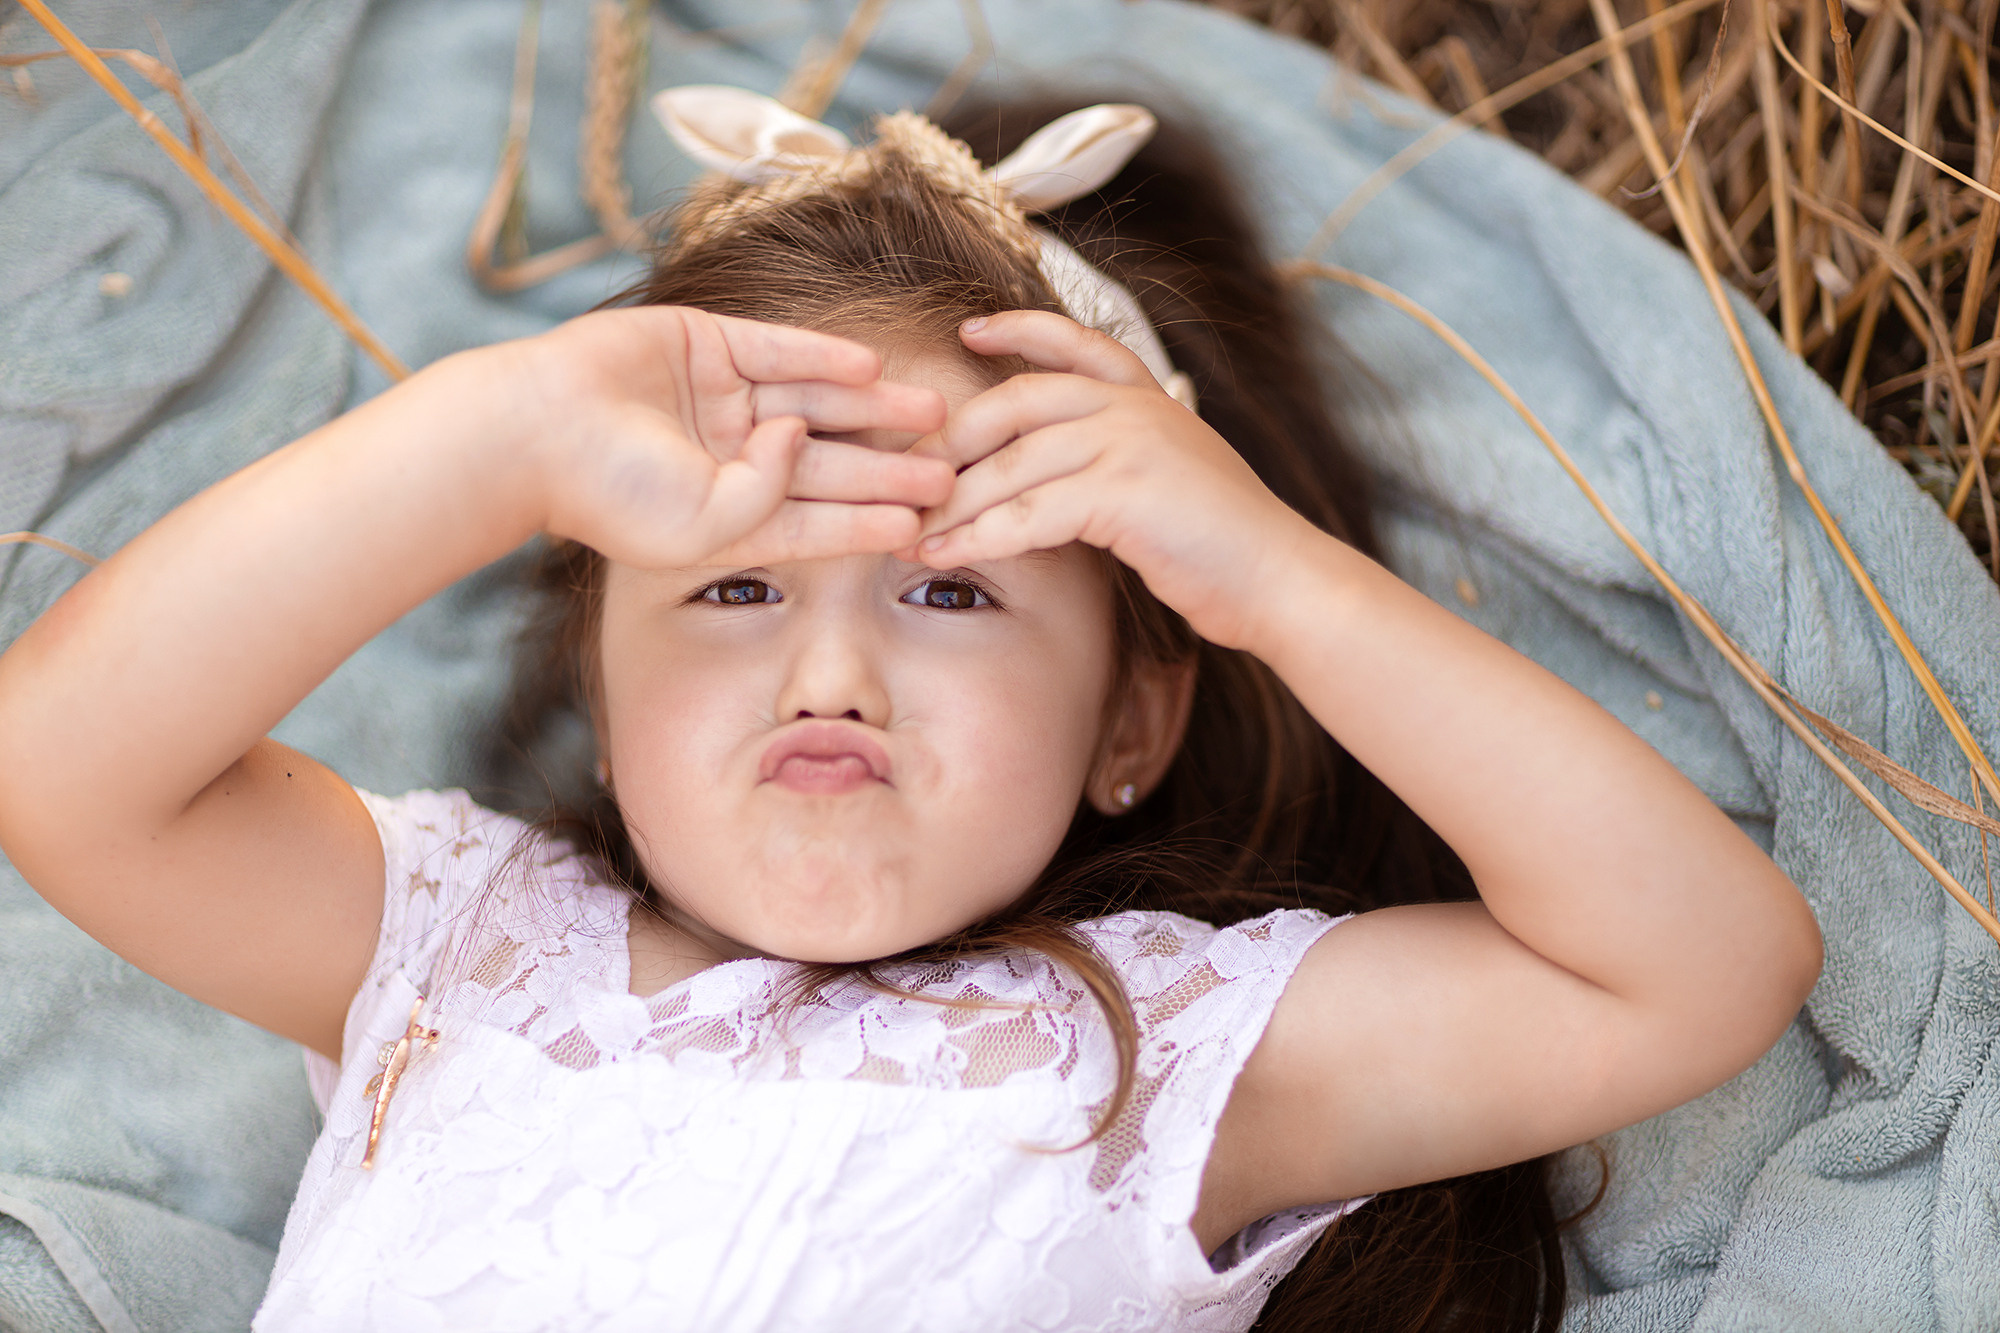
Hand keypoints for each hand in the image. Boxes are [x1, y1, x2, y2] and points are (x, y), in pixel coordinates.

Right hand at [494, 306, 952, 568]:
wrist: (532, 430)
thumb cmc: (611, 493)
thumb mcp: (706, 524)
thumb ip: (770, 495)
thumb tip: (803, 439)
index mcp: (730, 516)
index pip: (819, 524)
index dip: (872, 523)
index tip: (926, 528)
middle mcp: (732, 459)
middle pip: (831, 463)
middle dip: (890, 468)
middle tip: (952, 471)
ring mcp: (721, 400)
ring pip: (818, 404)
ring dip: (874, 410)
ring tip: (933, 415)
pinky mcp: (706, 344)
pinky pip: (780, 350)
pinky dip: (825, 357)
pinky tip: (873, 369)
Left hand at [901, 311, 1316, 649]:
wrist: (1280, 579)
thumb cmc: (1222, 544)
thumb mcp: (1172, 474)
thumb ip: (1117, 455)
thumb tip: (1054, 470)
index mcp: (1146, 396)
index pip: (1073, 341)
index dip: (1018, 330)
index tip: (970, 330)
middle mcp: (1134, 408)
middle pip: (1014, 403)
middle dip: (952, 440)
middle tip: (905, 473)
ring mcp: (1129, 444)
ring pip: (1011, 466)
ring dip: (950, 503)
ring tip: (906, 530)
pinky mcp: (1122, 494)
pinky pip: (1027, 514)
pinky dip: (977, 538)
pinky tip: (943, 556)